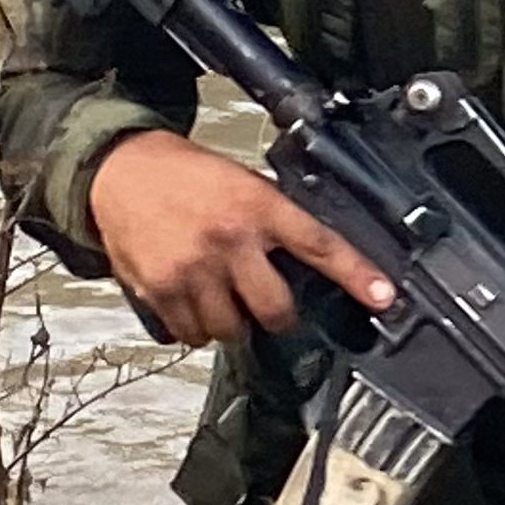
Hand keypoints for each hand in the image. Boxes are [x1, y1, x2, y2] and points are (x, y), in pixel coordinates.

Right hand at [86, 130, 392, 343]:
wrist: (120, 170)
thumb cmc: (187, 176)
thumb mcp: (243, 182)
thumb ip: (273, 220)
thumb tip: (308, 259)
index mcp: (258, 206)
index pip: (319, 244)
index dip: (356, 275)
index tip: (384, 298)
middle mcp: (229, 240)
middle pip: (275, 309)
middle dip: (277, 314)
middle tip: (267, 301)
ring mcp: (193, 270)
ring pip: (231, 330)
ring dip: (232, 321)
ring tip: (221, 295)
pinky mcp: (159, 290)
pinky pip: (190, 334)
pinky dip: (195, 327)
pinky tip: (191, 300)